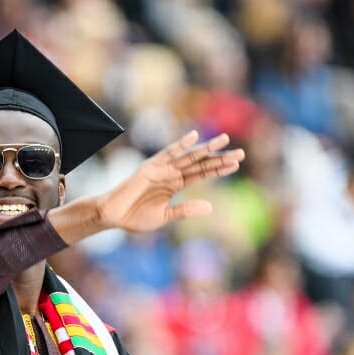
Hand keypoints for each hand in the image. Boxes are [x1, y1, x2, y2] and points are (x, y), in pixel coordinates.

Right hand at [96, 130, 243, 232]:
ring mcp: (162, 169)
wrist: (112, 215)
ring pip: (189, 156)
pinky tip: (194, 137)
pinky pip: (167, 154)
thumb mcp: (165, 217)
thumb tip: (211, 207)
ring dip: (206, 149)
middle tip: (241, 153)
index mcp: (175, 185)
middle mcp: (171, 174)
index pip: (202, 174)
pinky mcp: (150, 167)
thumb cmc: (134, 217)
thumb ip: (186, 211)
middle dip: (220, 158)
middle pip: (200, 163)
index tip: (237, 164)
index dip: (219, 168)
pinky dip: (179, 145)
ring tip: (225, 140)